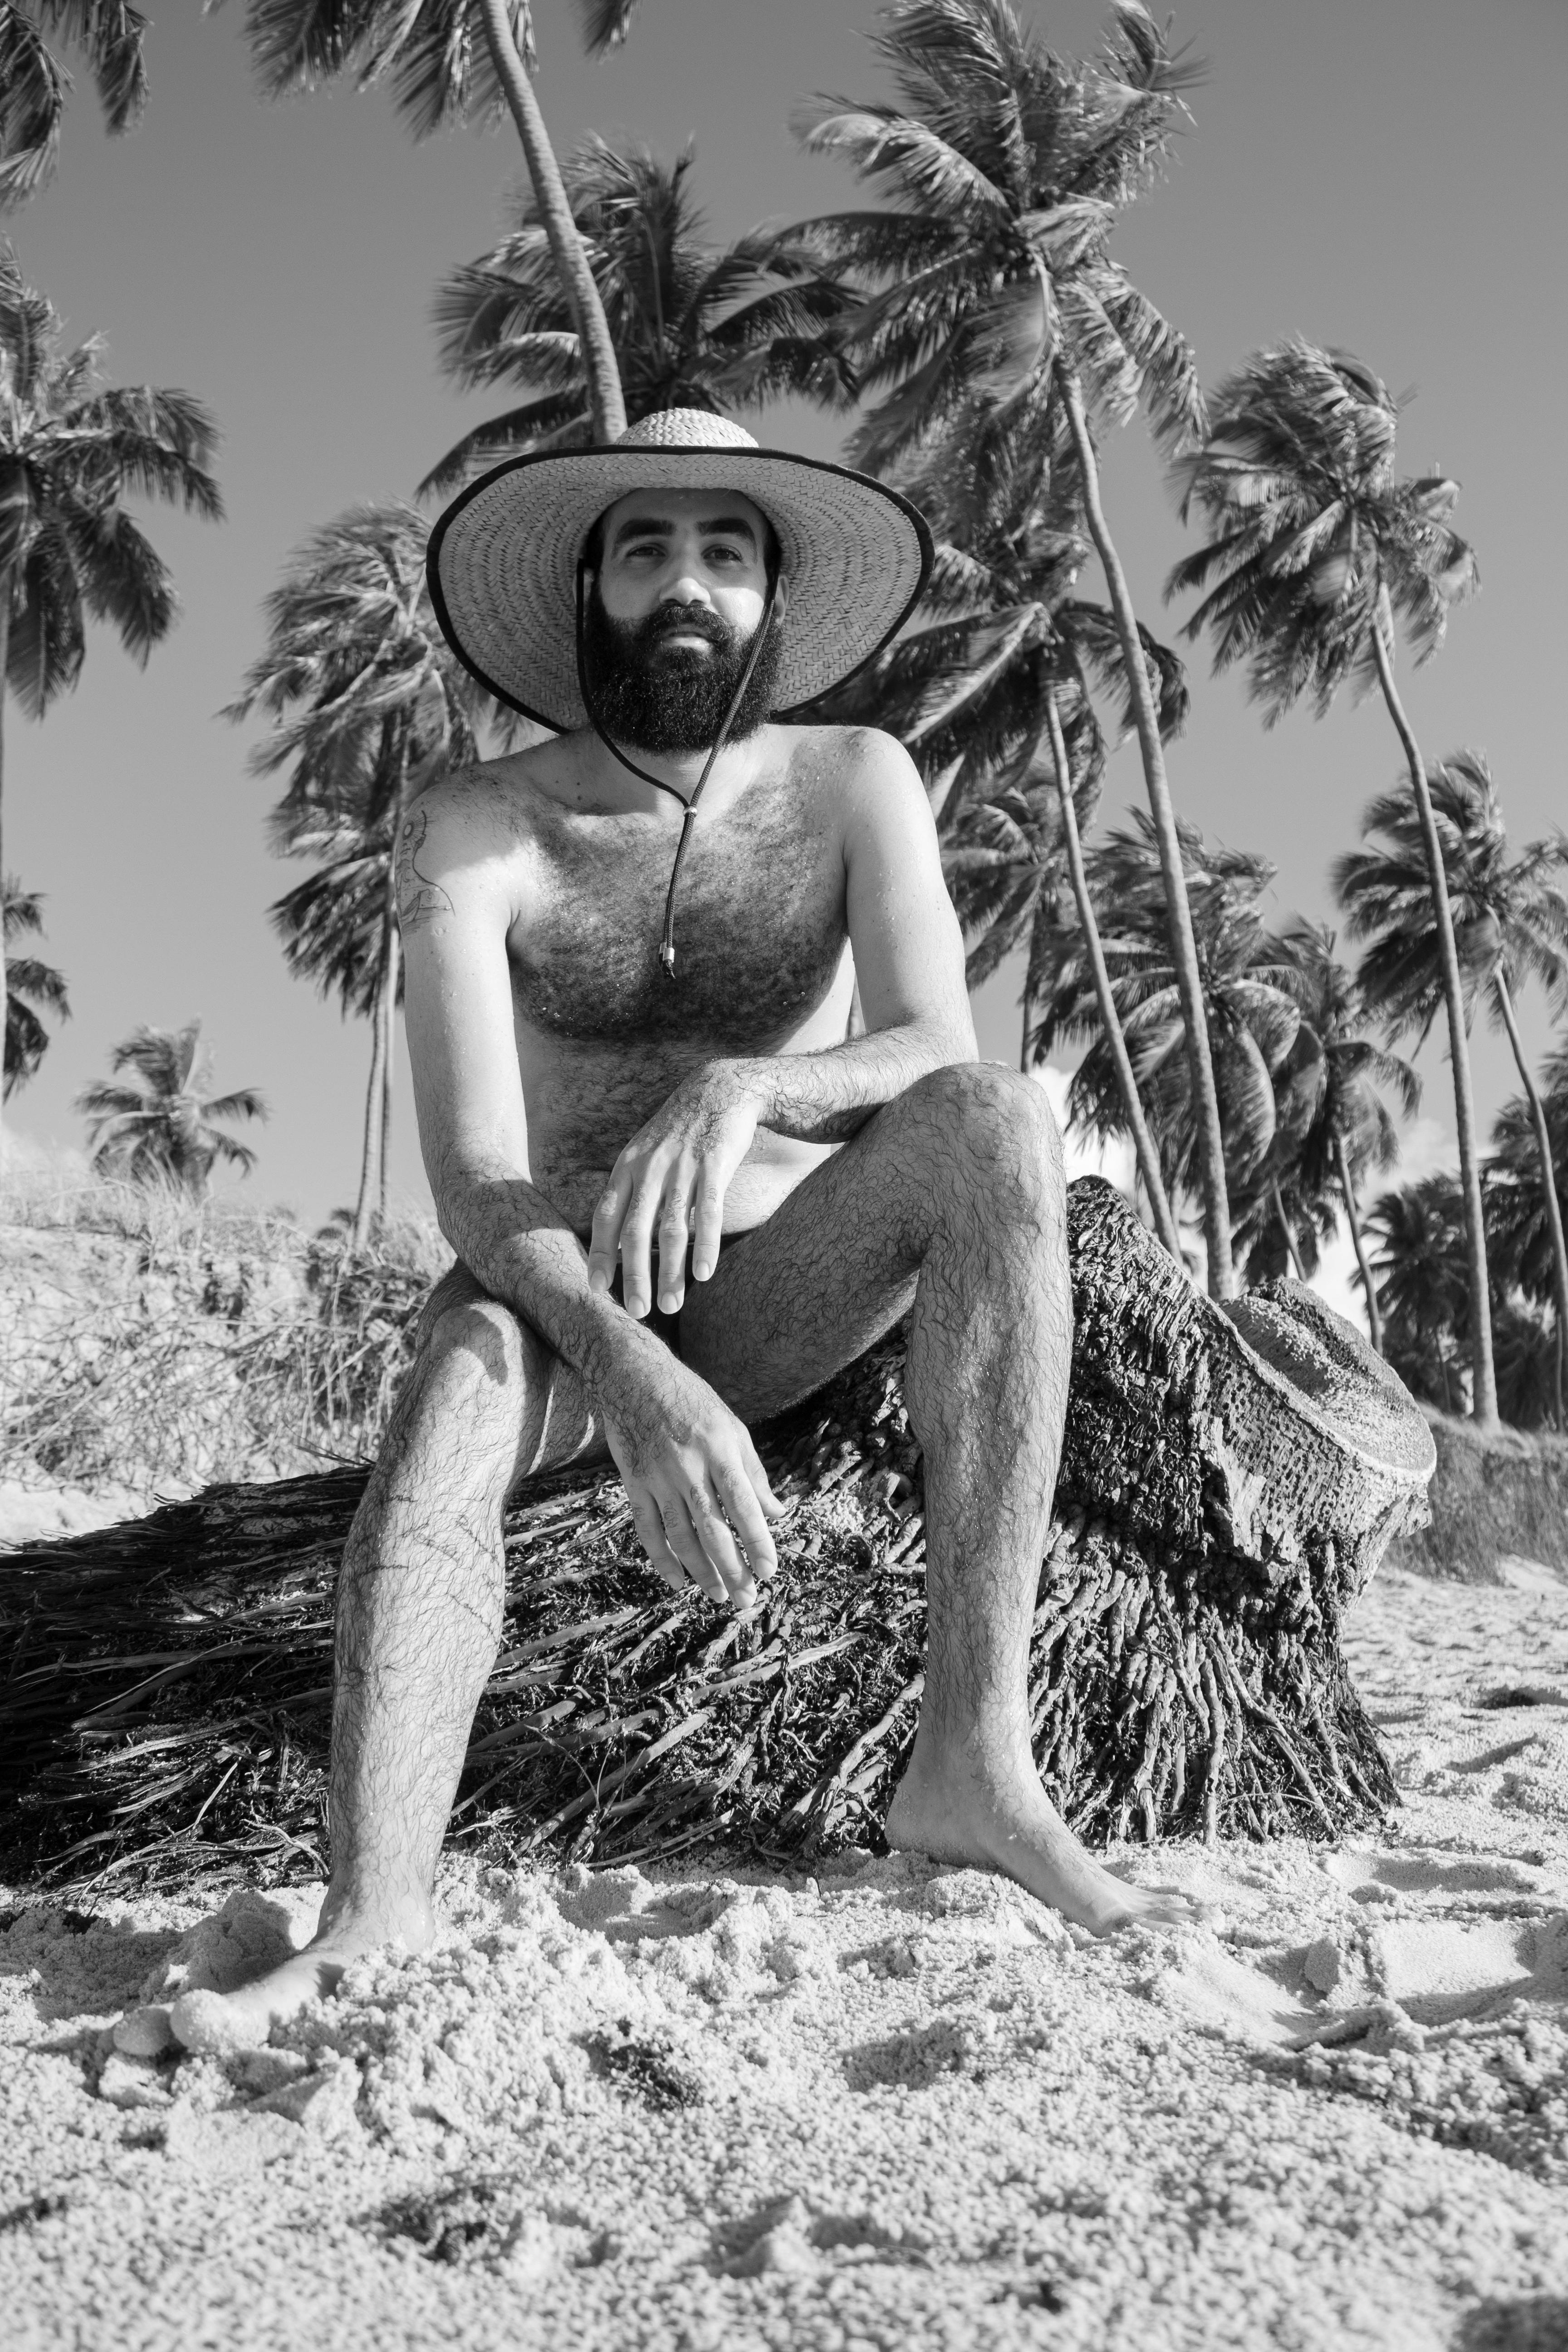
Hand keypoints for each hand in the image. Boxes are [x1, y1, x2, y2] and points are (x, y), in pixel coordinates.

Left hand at [586, 1061, 763, 1316]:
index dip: (601, 1254)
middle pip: (635, 1230)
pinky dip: (705, 1244)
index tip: (598, 1288)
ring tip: (670, 1305)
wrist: (719, 1090)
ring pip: (671, 1227)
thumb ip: (632, 1193)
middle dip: (634, 1275)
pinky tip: (703, 1274)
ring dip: (669, 1271)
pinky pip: (707, 1211)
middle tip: (637, 1311)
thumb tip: (618, 1243)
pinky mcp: (714, 1163)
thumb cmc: (679, 1131)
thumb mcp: (645, 1154)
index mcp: (628, 1167)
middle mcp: (649, 1168)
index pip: (606, 1216)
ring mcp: (682, 1166)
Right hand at [598, 1340, 784, 1610]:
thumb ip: (753, 1473)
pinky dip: (662, 1558)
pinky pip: (648, 1529)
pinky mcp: (634, 1482)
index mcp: (719, 1449)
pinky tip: (677, 1581)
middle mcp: (689, 1466)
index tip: (769, 1570)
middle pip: (713, 1528)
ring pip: (681, 1535)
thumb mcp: (731, 1427)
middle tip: (746, 1599)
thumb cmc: (690, 1401)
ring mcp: (658, 1476)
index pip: (743, 1504)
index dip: (757, 1540)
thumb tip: (777, 1512)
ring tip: (719, 1595)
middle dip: (732, 1568)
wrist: (632, 1375)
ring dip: (701, 1571)